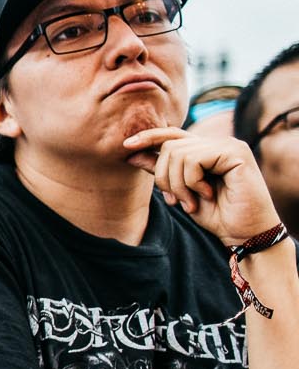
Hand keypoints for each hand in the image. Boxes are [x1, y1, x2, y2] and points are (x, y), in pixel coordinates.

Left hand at [124, 127, 282, 244]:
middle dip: (164, 177)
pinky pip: (194, 160)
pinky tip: (207, 194)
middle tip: (176, 202)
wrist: (243, 233)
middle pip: (170, 146)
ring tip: (192, 202)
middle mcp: (217, 143)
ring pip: (178, 154)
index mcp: (205, 149)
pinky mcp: (235, 153)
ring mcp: (228, 145)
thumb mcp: (180, 191)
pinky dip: (192, 182)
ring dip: (178, 185)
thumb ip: (161, 170)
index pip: (171, 135)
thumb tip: (131, 153)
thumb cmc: (215, 214)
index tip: (126, 147)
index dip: (148, 138)